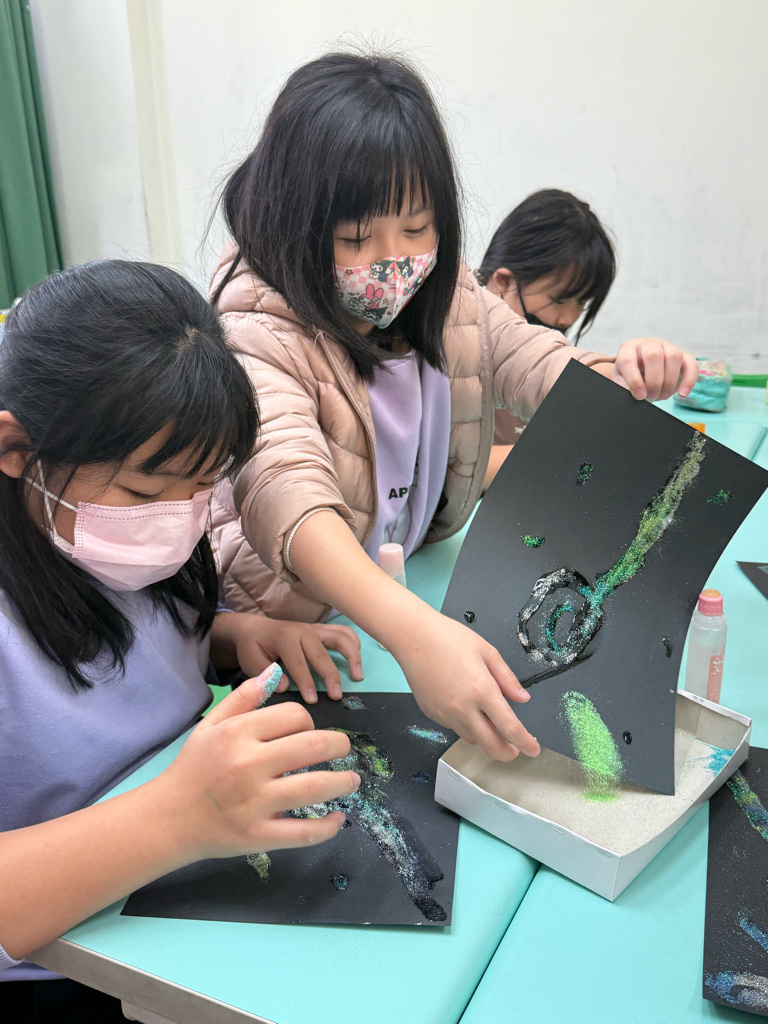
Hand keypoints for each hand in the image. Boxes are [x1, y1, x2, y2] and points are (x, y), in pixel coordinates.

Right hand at [155, 667, 359, 860]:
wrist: (167, 818)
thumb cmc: (193, 768)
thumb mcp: (211, 725)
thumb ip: (243, 698)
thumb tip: (275, 672)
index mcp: (238, 734)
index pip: (294, 716)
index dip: (308, 721)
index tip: (307, 732)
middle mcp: (249, 765)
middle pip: (312, 745)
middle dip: (338, 745)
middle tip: (345, 749)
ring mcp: (255, 803)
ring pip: (315, 787)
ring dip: (342, 783)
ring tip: (352, 780)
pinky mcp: (258, 836)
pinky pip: (302, 832)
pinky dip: (326, 827)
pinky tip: (337, 819)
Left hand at [215, 613, 363, 702]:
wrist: (255, 628)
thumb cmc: (253, 647)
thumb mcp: (250, 660)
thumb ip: (264, 674)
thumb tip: (283, 687)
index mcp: (285, 638)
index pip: (298, 662)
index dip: (306, 682)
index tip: (313, 700)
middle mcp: (303, 630)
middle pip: (322, 654)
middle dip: (331, 676)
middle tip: (337, 696)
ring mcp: (315, 628)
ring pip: (340, 638)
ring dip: (352, 656)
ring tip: (357, 676)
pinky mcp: (322, 630)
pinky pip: (344, 632)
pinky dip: (354, 643)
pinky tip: (358, 660)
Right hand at [389, 610, 540, 761]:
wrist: (412, 637)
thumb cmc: (449, 638)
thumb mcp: (487, 651)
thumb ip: (507, 678)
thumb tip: (522, 698)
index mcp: (482, 691)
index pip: (510, 728)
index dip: (525, 743)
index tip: (533, 749)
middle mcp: (463, 708)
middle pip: (491, 745)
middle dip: (508, 753)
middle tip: (516, 749)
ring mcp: (445, 714)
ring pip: (472, 738)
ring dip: (486, 738)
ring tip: (490, 721)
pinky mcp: (432, 714)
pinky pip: (454, 727)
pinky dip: (466, 725)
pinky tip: (465, 707)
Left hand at [613, 338, 698, 401]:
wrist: (645, 374)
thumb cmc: (632, 377)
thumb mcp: (623, 381)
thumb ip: (624, 386)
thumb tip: (634, 392)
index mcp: (629, 349)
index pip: (628, 360)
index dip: (634, 380)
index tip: (639, 396)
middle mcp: (648, 344)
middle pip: (653, 356)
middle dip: (654, 382)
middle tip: (652, 396)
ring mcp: (667, 347)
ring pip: (673, 357)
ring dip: (669, 382)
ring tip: (662, 396)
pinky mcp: (684, 355)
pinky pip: (691, 364)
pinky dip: (689, 380)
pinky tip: (682, 394)